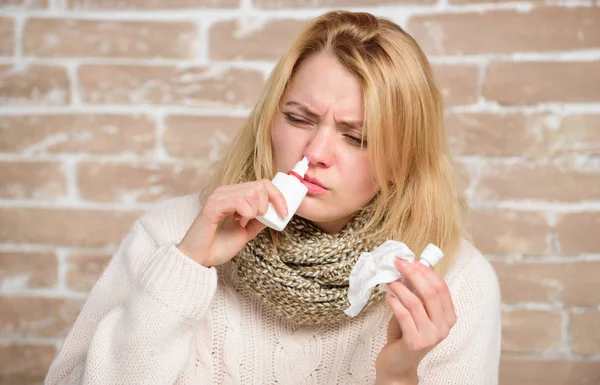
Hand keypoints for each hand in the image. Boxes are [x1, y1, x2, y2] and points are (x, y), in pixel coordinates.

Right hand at [177, 180, 287, 266]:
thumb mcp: (246, 232)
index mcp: (234, 195)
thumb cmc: (218, 245)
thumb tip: (275, 212)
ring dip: (255, 210)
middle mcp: (226, 191)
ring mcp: (218, 197)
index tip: (284, 213)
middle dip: (267, 205)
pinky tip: (238, 222)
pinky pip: (239, 201)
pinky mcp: (213, 205)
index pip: (262, 183)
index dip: (278, 196)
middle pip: (260, 185)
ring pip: (251, 192)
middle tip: (257, 219)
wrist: (199, 259)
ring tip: (243, 222)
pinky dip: (245, 213)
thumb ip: (259, 221)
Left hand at [375, 258, 455, 383]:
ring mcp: (431, 336)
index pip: (441, 287)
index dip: (426, 271)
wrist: (398, 364)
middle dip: (413, 274)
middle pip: (430, 292)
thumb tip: (408, 268)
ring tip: (389, 281)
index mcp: (448, 316)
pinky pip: (404, 315)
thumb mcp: (416, 311)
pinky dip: (394, 303)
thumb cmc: (406, 333)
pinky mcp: (416, 342)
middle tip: (398, 264)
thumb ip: (417, 294)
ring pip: (415, 303)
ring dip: (400, 287)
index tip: (411, 261)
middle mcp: (444, 327)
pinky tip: (387, 297)